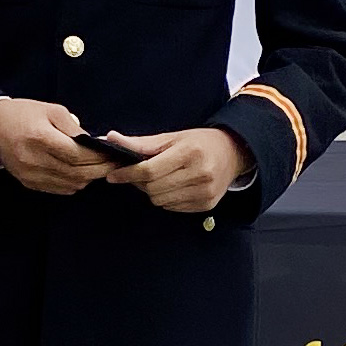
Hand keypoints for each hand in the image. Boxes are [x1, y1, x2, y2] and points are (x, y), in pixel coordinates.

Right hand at [0, 94, 115, 195]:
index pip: (77, 155)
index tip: (113, 154)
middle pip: (76, 173)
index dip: (99, 157)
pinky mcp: (29, 183)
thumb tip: (94, 142)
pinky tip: (81, 173)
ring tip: (100, 168)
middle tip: (114, 163)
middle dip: (99, 169)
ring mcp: (31, 175)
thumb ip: (74, 127)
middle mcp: (34, 160)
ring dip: (89, 178)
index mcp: (40, 138)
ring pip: (70, 184)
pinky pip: (59, 189)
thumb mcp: (51, 110)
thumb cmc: (24, 114)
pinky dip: (75, 183)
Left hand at [104, 126, 250, 214]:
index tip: (114, 175)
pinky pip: (172, 208)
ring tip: (160, 178)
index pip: (149, 170)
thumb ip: (142, 142)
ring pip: (160, 201)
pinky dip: (166, 198)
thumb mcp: (172, 137)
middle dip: (140, 182)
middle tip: (140, 173)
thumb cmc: (200, 142)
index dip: (128, 174)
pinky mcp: (206, 205)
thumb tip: (112, 139)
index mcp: (189, 153)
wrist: (233, 152)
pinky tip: (174, 186)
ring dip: (153, 191)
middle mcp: (200, 174)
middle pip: (153, 189)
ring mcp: (204, 192)